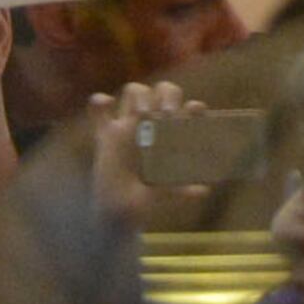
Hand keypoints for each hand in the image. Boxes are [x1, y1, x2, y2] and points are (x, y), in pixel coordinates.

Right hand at [87, 81, 207, 232]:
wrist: (123, 212)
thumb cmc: (151, 201)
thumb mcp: (171, 194)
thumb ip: (186, 190)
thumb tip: (203, 190)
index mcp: (176, 135)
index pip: (189, 110)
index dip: (193, 109)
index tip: (193, 113)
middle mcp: (154, 125)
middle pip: (164, 91)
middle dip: (168, 95)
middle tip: (167, 114)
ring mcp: (129, 127)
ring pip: (134, 91)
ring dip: (140, 96)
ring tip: (142, 115)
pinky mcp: (106, 134)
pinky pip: (99, 109)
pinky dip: (100, 101)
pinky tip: (107, 104)